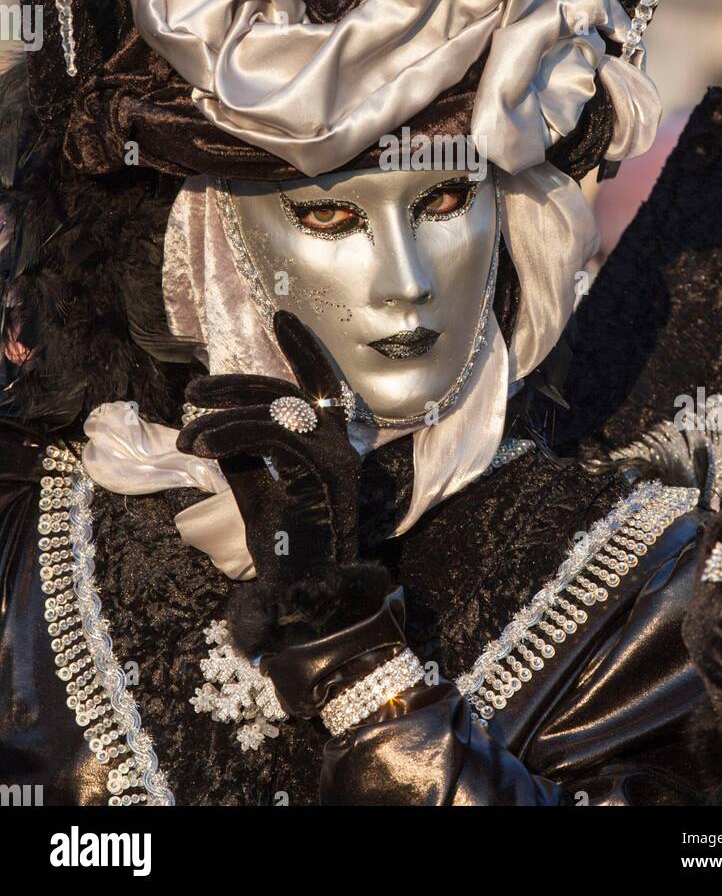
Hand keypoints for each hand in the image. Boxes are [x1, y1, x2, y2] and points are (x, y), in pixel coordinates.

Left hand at [177, 310, 361, 586]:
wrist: (305, 600)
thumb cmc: (284, 553)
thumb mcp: (257, 492)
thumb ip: (244, 455)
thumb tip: (219, 425)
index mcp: (329, 445)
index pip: (317, 384)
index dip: (303, 348)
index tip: (282, 314)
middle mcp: (340, 445)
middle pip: (287, 392)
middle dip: (236, 385)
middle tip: (193, 391)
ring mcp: (337, 456)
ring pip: (275, 410)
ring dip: (222, 419)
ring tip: (187, 441)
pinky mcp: (324, 470)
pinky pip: (271, 432)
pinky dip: (231, 433)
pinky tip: (200, 446)